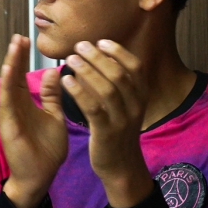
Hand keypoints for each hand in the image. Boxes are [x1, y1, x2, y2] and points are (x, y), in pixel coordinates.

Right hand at [0, 35, 67, 207]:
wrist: (40, 176)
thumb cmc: (46, 149)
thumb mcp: (54, 116)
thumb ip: (53, 95)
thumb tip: (57, 71)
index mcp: (24, 103)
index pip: (22, 74)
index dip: (24, 57)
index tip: (27, 39)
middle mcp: (14, 106)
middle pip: (13, 75)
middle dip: (16, 55)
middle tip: (19, 35)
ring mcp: (9, 114)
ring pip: (8, 84)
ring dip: (10, 64)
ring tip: (14, 45)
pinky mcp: (8, 124)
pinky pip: (7, 101)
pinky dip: (8, 84)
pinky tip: (11, 70)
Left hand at [61, 40, 152, 207]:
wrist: (121, 166)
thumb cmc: (119, 131)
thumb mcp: (127, 106)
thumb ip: (119, 84)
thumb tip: (102, 56)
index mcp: (142, 96)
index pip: (135, 66)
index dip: (118, 51)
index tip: (99, 41)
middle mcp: (136, 106)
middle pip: (118, 74)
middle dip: (98, 57)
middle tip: (79, 46)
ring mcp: (122, 120)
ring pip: (106, 89)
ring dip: (87, 71)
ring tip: (70, 60)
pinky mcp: (107, 133)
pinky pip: (93, 108)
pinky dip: (79, 92)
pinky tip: (66, 81)